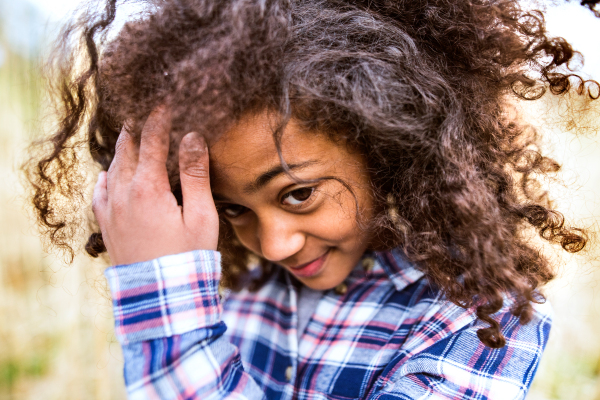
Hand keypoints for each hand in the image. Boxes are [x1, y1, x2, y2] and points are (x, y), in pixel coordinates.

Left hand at [92, 107, 218, 265]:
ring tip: (131, 135)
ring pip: (112, 168)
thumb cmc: (188, 257)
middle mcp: (123, 194)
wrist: (161, 298)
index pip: (152, 140)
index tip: (164, 100)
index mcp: (148, 188)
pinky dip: (106, 176)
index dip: (158, 117)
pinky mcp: (107, 226)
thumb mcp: (201, 215)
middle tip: (144, 110)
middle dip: (136, 127)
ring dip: (123, 149)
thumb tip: (191, 136)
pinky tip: (109, 174)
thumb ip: (195, 174)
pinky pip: (100, 192)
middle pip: (127, 149)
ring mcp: (111, 210)